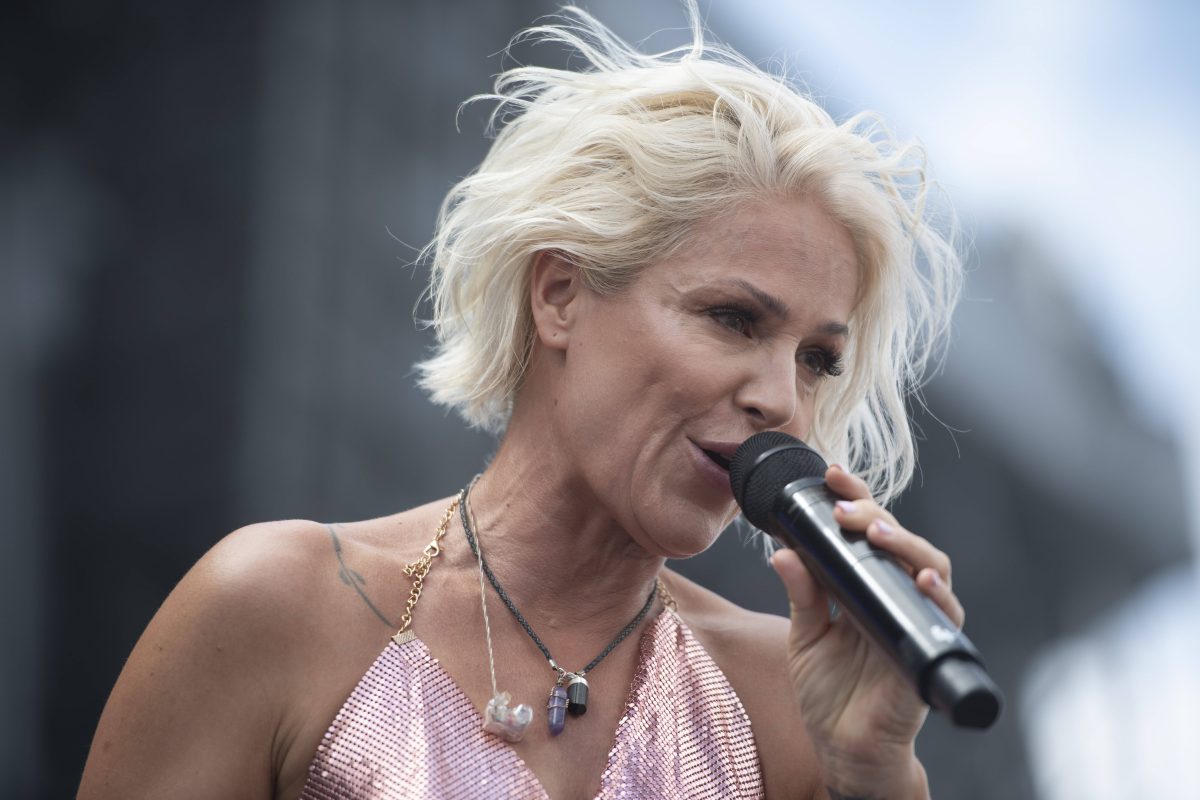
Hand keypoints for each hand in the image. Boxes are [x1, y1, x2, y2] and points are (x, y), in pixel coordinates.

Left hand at [769, 464, 962, 795]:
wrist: (843, 750)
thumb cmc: (829, 694)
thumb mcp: (806, 636)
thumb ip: (802, 594)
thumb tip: (781, 550)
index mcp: (865, 588)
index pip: (867, 533)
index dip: (855, 502)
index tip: (831, 476)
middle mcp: (895, 598)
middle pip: (901, 542)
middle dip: (876, 515)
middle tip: (846, 505)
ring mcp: (915, 621)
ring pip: (932, 568)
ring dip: (907, 545)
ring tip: (877, 532)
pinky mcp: (928, 652)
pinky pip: (944, 618)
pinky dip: (938, 596)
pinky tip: (923, 579)